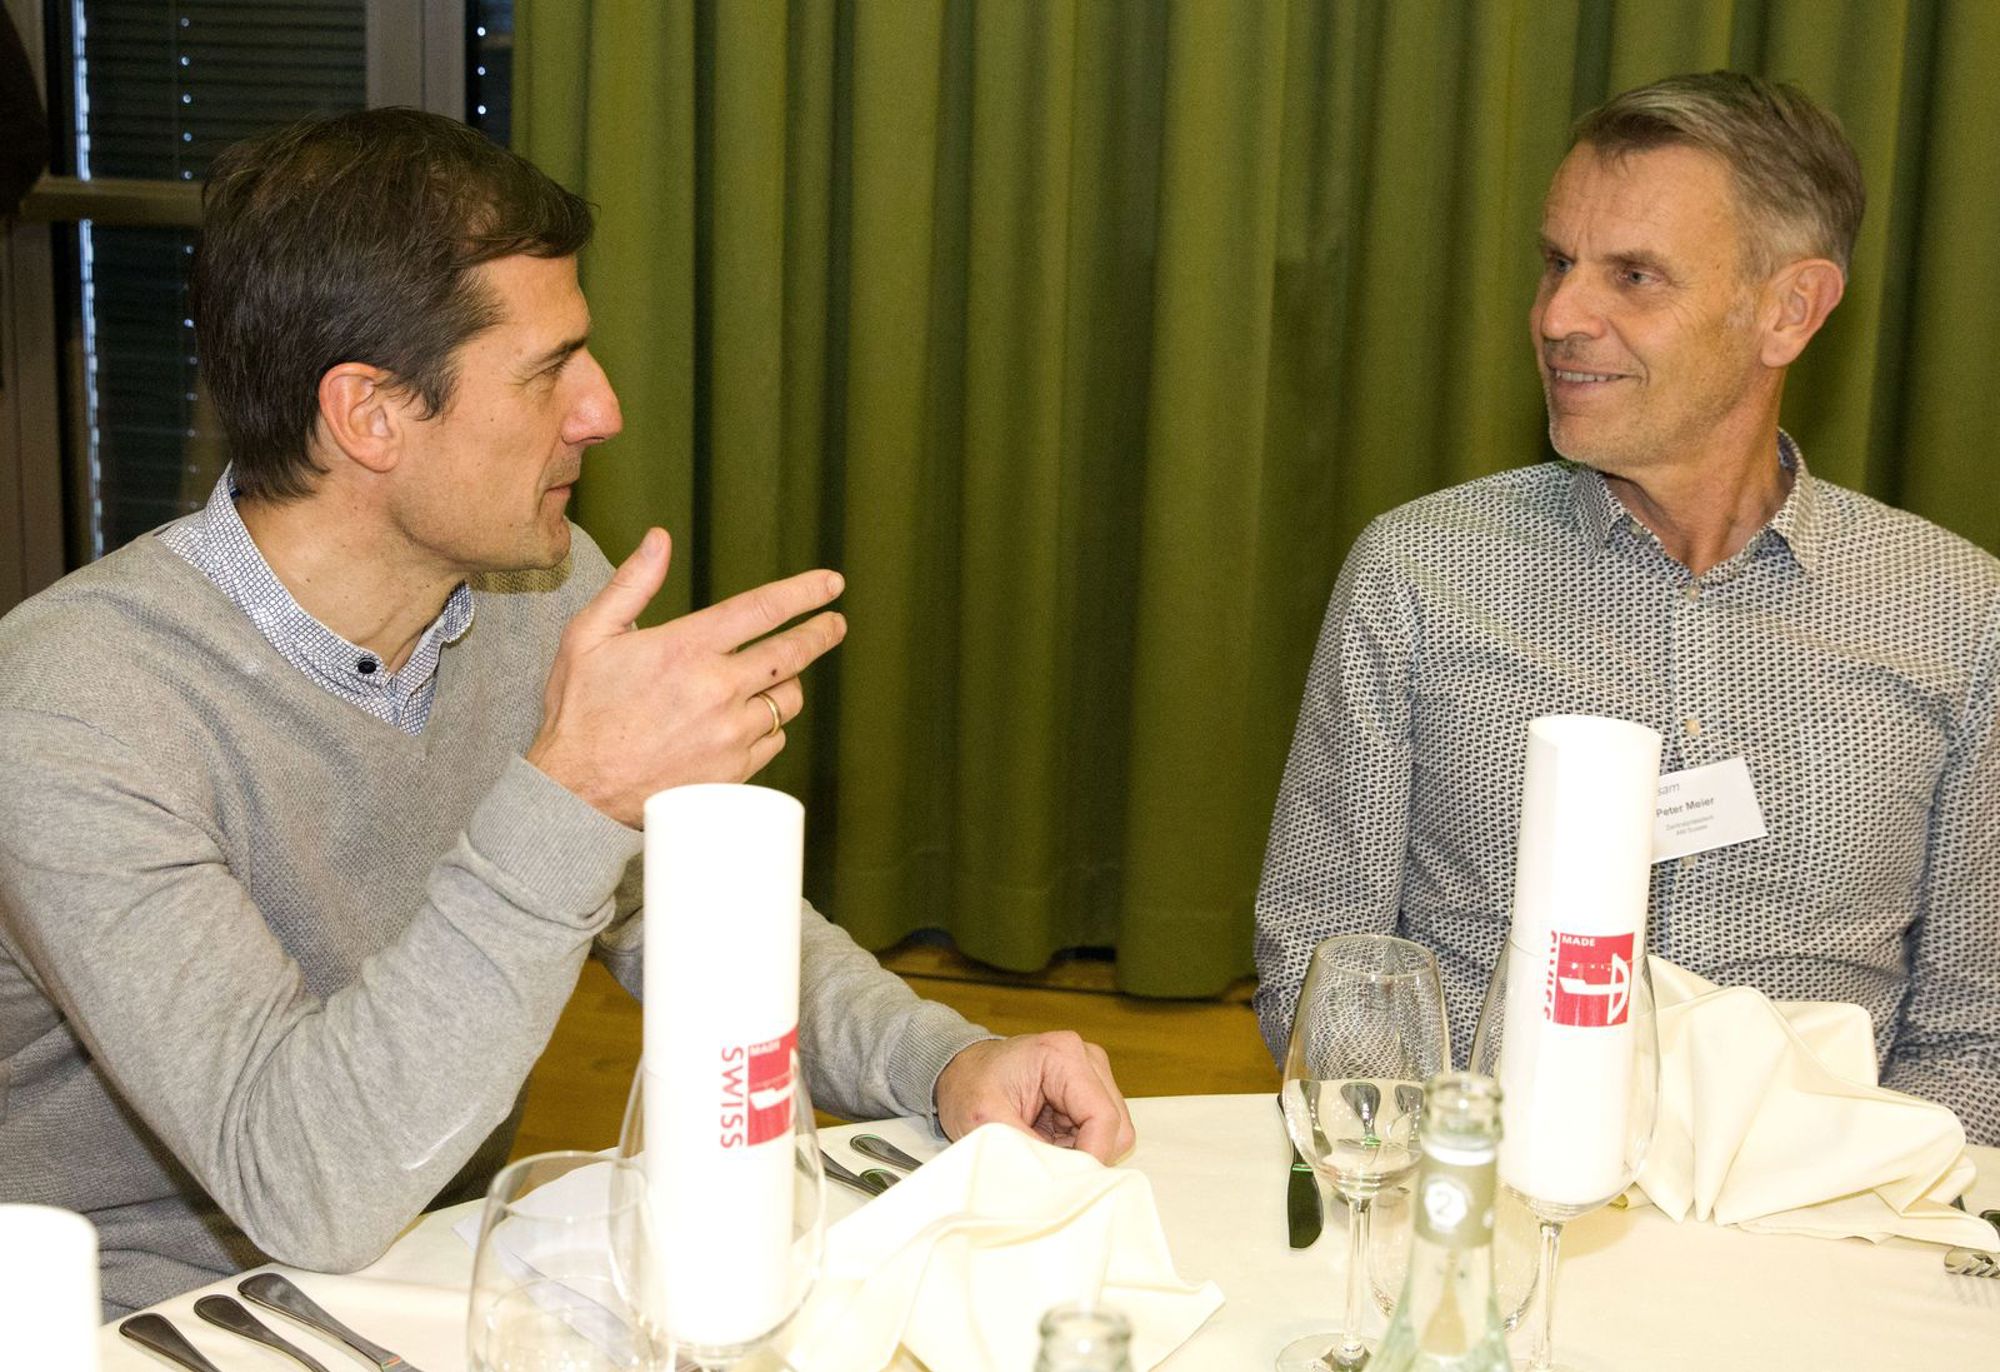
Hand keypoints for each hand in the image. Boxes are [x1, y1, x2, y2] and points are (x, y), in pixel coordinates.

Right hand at [525, 528, 846, 824]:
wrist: (576, 794)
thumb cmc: (579, 711)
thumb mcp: (589, 636)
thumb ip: (631, 584)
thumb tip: (659, 538)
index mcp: (686, 649)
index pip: (763, 609)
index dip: (804, 592)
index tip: (831, 583)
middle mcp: (717, 690)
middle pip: (792, 654)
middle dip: (821, 633)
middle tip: (834, 623)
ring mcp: (730, 735)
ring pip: (787, 700)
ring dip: (786, 683)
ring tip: (775, 677)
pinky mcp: (734, 773)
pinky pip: (775, 739)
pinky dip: (770, 726)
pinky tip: (750, 721)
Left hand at [934, 1031, 1134, 1162]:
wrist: (962, 1071)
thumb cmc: (969, 1086)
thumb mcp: (984, 1120)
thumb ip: (1024, 1148)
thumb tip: (1059, 1179)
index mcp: (1063, 1055)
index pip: (1102, 1116)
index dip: (1092, 1156)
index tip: (1069, 1183)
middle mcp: (1087, 1059)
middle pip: (1116, 1126)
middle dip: (1087, 1154)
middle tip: (1049, 1165)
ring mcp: (1092, 1073)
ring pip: (1113, 1132)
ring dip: (1083, 1151)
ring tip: (1044, 1148)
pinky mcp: (1089, 1090)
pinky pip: (1100, 1131)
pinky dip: (1079, 1146)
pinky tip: (1049, 1141)